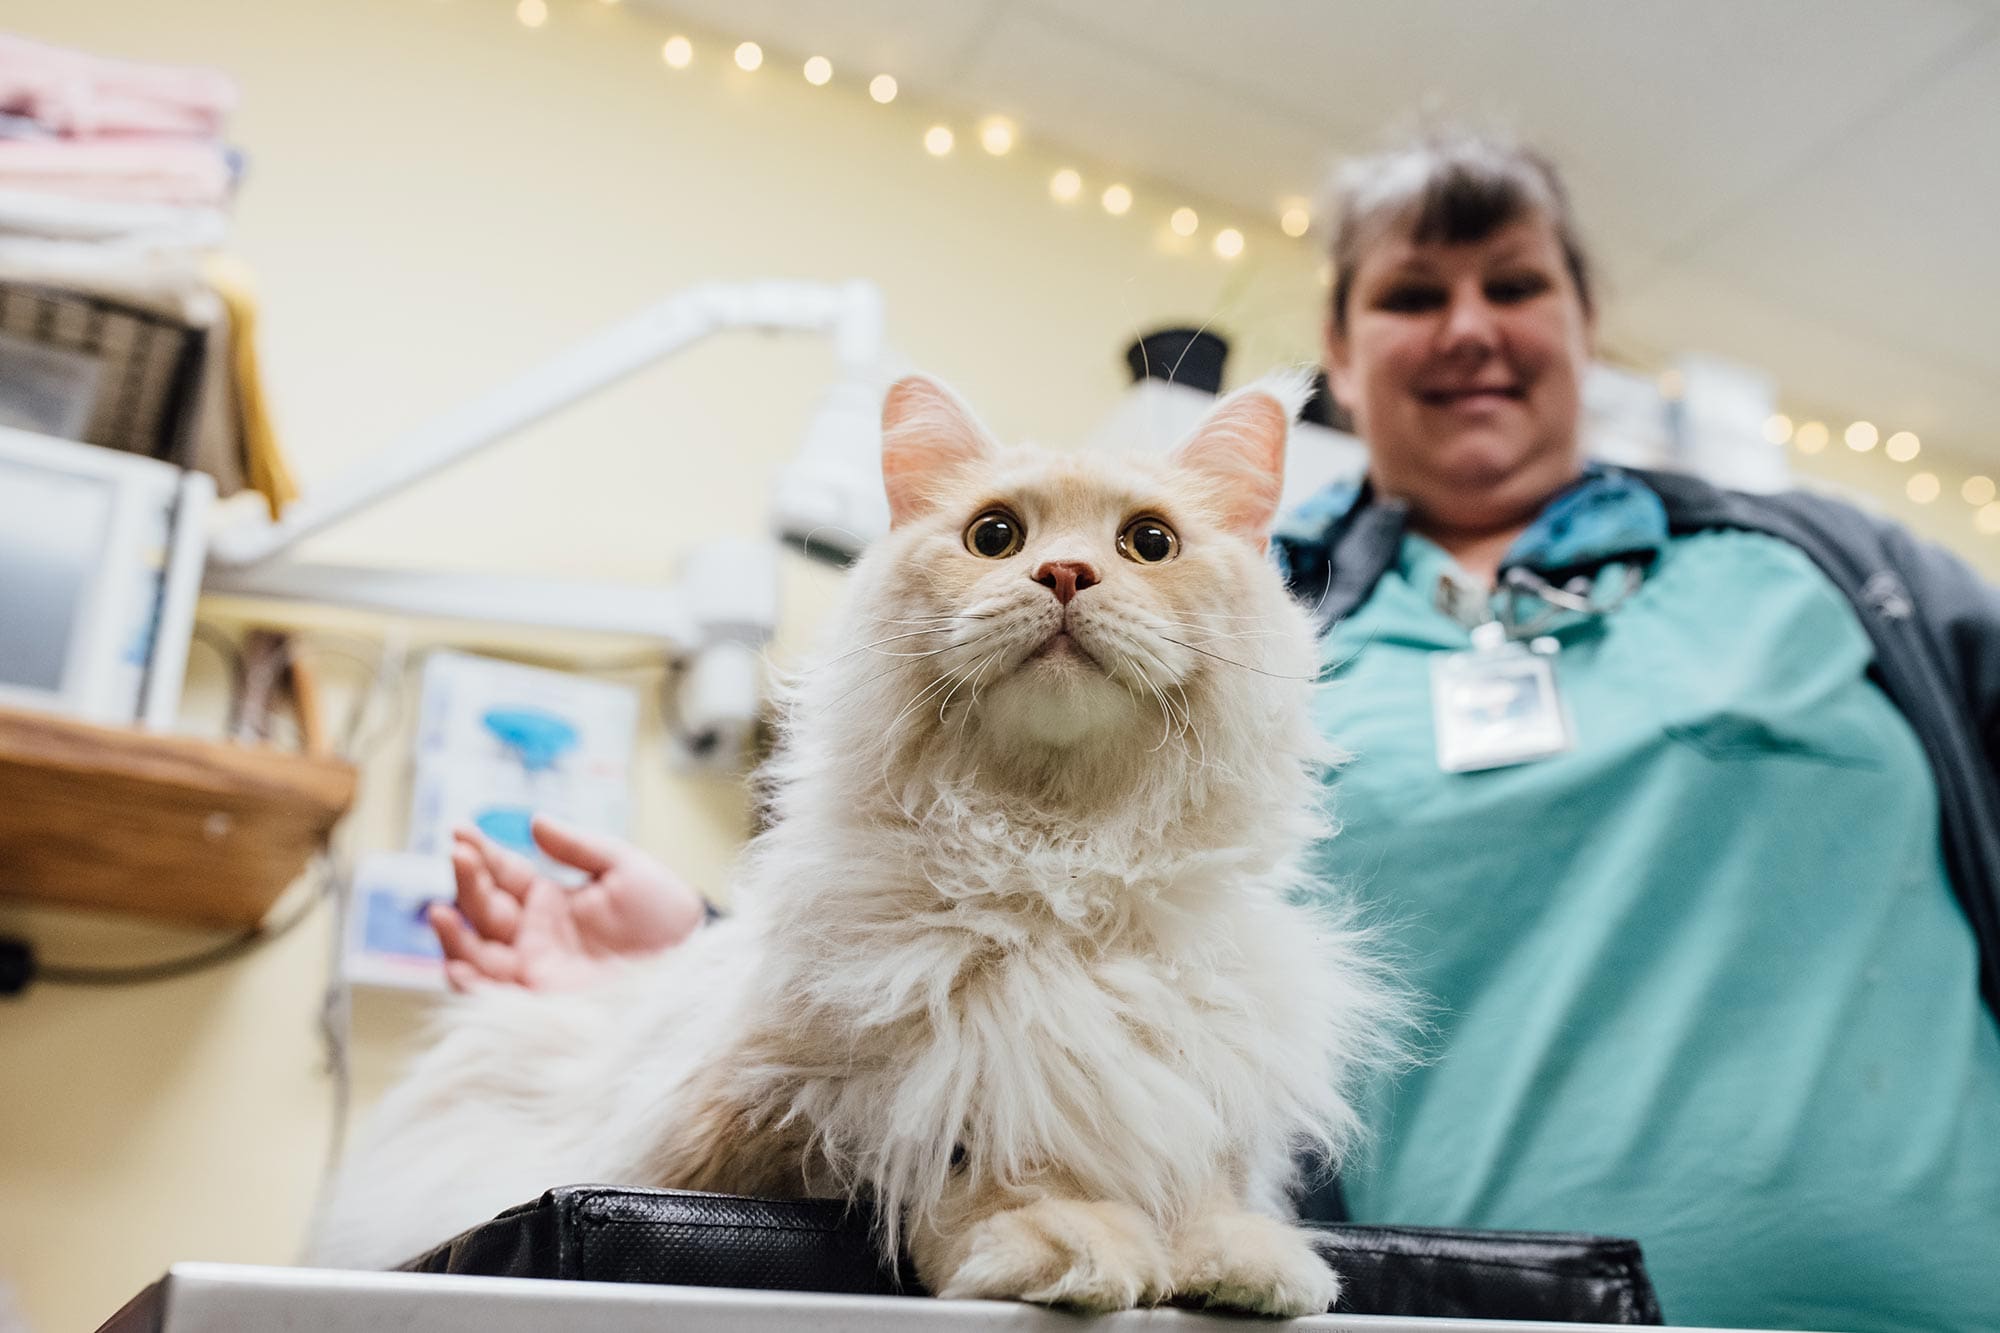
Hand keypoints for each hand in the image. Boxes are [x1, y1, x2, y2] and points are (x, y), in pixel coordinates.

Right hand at [429, 816, 707, 992]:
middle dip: (467, 883)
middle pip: (485, 909)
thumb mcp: (626, 868)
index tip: (459, 832)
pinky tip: (457, 964)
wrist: (694, 965)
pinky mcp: (541, 1002)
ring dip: (454, 935)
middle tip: (459, 856)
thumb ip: (579, 847)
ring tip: (439, 912)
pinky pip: (495, 996)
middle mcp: (536, 936)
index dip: (480, 854)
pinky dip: (471, 983)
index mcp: (552, 902)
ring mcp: (535, 969)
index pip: (503, 875)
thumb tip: (535, 821)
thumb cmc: (666, 917)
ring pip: (478, 953)